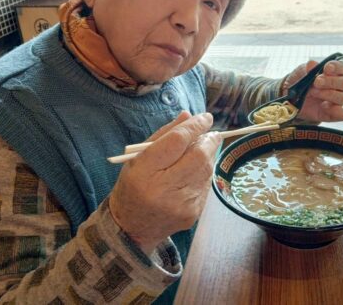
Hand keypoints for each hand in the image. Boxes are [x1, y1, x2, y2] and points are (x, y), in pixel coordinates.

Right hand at [109, 111, 220, 253]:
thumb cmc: (134, 186)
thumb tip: (188, 115)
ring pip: (206, 169)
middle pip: (198, 155)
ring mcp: (181, 203)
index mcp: (145, 171)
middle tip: (211, 132)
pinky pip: (206, 184)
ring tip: (204, 148)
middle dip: (209, 140)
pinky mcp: (193, 213)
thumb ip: (164, 134)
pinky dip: (205, 172)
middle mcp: (164, 188)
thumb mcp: (138, 158)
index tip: (205, 117)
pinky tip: (196, 171)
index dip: (194, 126)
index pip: (177, 141)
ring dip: (209, 155)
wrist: (131, 227)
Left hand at [283, 60, 342, 121]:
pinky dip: (337, 112)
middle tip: (317, 82)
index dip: (337, 67)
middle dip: (331, 81)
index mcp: (334, 73)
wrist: (290, 98)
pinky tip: (325, 106)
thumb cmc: (300, 82)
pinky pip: (342, 114)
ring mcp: (335, 101)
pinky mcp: (331, 113)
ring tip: (313, 93)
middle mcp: (338, 87)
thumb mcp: (300, 72)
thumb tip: (312, 64)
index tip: (327, 68)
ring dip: (329, 94)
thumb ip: (307, 68)